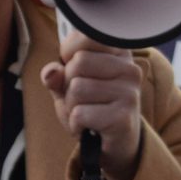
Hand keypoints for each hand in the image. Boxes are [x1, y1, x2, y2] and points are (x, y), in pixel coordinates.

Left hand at [39, 31, 142, 179]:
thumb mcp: (68, 86)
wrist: (112, 144)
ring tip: (87, 113)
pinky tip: (89, 127)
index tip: (77, 71)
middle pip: (78, 63)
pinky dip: (75, 124)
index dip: (68, 54)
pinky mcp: (123, 116)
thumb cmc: (92, 107)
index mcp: (118, 52)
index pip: (84, 36)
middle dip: (68, 85)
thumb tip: (51, 72)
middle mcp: (129, 68)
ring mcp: (129, 92)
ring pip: (77, 89)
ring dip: (72, 107)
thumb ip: (56, 75)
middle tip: (82, 100)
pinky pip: (79, 114)